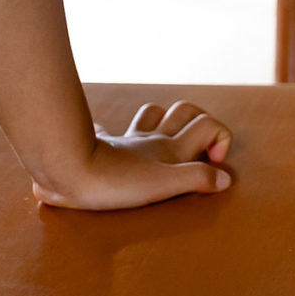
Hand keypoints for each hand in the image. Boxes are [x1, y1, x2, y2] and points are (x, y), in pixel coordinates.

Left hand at [32, 101, 232, 210]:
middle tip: (199, 146)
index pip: (208, 124)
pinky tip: (109, 139)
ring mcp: (126, 141)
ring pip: (153, 114)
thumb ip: (197, 179)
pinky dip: (113, 133)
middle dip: (199, 119)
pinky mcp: (100, 146)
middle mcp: (152, 140)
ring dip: (164, 120)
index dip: (220, 137)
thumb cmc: (117, 182)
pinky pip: (107, 131)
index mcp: (170, 148)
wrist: (69, 171)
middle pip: (185, 110)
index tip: (213, 162)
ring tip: (166, 140)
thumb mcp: (164, 185)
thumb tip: (225, 180)